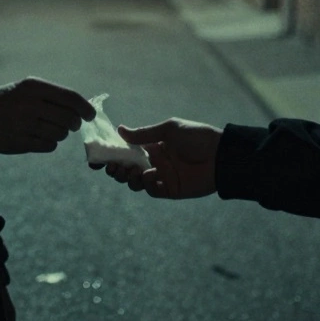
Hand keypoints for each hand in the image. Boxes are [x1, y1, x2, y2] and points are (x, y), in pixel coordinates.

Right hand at [0, 77, 95, 153]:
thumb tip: (83, 109)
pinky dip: (50, 143)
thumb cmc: (10, 101)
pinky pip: (50, 145)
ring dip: (61, 133)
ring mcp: (25, 124)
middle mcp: (30, 104)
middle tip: (70, 123)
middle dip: (74, 122)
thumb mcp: (27, 89)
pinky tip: (40, 136)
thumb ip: (54, 95)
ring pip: (61, 134)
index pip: (70, 97)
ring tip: (49, 128)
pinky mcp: (21, 142)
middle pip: (68, 118)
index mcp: (33, 86)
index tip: (90, 115)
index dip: (85, 107)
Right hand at [90, 118, 222, 198]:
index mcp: (152, 145)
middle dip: (115, 168)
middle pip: (126, 168)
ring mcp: (161, 176)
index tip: (98, 157)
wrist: (221, 156)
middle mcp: (154, 161)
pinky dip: (145, 185)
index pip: (126, 151)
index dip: (111, 154)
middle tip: (113, 166)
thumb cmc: (197, 137)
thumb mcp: (169, 129)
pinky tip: (149, 175)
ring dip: (127, 177)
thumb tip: (119, 130)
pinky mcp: (170, 190)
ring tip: (129, 171)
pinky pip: (150, 191)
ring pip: (134, 181)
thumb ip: (144, 133)